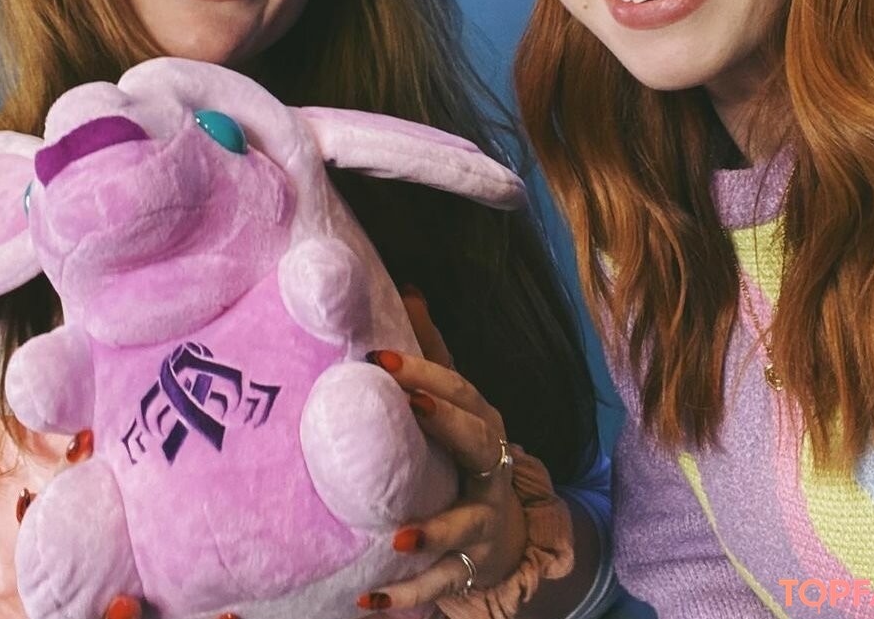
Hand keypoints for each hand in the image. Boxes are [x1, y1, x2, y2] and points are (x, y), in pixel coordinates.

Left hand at [359, 293, 527, 610]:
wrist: (505, 531)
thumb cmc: (465, 452)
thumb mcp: (455, 403)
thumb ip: (431, 353)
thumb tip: (409, 287)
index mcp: (481, 420)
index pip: (458, 389)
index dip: (424, 371)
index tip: (378, 358)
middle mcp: (490, 464)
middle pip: (476, 440)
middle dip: (444, 422)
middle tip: (408, 406)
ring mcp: (483, 516)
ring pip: (465, 522)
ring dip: (434, 529)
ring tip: (397, 537)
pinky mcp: (470, 563)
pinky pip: (443, 582)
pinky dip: (408, 594)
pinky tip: (368, 602)